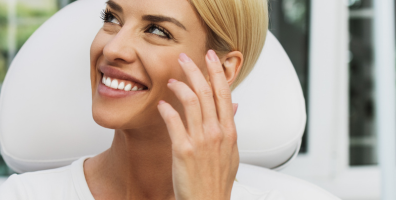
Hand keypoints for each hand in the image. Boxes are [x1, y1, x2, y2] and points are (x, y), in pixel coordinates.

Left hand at [157, 50, 239, 199]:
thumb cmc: (217, 181)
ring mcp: (201, 141)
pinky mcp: (184, 150)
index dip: (216, 72)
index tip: (210, 57)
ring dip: (180, 86)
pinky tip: (161, 104)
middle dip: (195, 70)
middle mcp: (217, 133)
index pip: (224, 93)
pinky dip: (167, 109)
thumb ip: (229, 126)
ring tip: (172, 81)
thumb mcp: (231, 152)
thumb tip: (233, 106)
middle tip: (184, 58)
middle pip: (206, 92)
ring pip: (191, 102)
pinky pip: (174, 122)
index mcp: (229, 131)